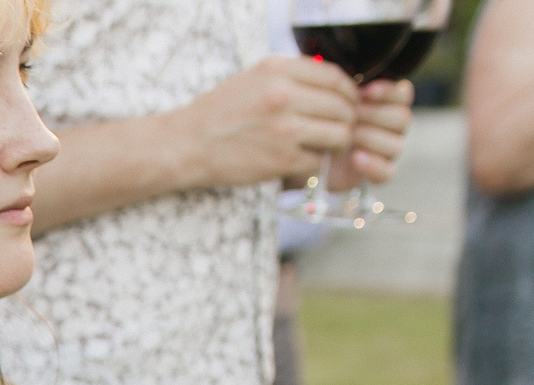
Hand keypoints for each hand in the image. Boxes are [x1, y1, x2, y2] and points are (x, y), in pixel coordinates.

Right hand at [182, 55, 360, 188]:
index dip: (348, 92)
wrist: (185, 146)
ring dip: (338, 143)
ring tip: (326, 147)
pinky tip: (303, 162)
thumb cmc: (217, 113)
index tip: (346, 102)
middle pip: (342, 107)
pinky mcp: (281, 159)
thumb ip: (290, 76)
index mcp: (277, 70)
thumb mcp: (252, 79)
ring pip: (339, 134)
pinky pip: (318, 161)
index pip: (334, 77)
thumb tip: (330, 84)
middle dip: (347, 120)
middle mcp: (283, 96)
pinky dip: (315, 163)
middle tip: (339, 129)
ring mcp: (284, 129)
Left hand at [326, 77, 412, 188]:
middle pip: (402, 118)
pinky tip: (355, 157)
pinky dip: (373, 165)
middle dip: (374, 116)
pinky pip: (388, 172)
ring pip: (396, 143)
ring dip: (370, 137)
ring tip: (348, 135)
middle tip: (350, 116)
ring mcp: (386, 151)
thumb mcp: (325, 99)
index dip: (388, 92)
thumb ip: (341, 86)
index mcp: (385, 103)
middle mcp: (391, 127)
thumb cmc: (315, 119)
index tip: (365, 92)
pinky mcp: (377, 174)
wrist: (300, 152)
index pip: (402, 94)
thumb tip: (347, 72)